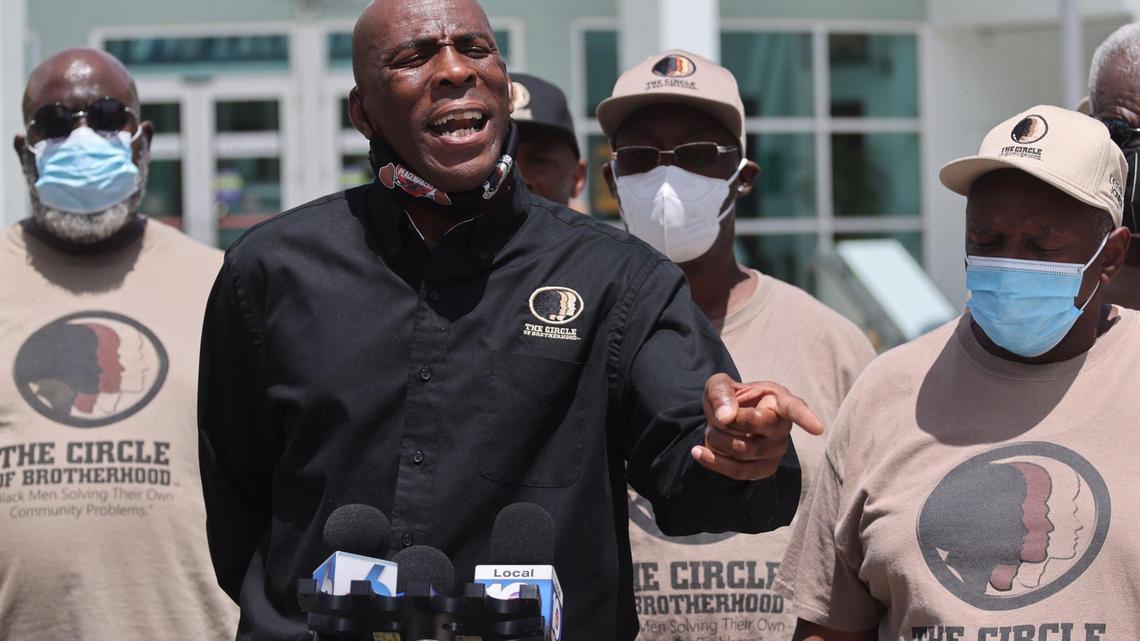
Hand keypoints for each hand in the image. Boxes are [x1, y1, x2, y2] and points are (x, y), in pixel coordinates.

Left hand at [692, 373, 823, 480]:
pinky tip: (699, 452)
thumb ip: (721, 394)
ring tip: (711, 432)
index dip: (805, 418)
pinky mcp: (764, 468)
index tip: (817, 429)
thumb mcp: (717, 386)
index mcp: (777, 399)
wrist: (720, 420)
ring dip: (719, 441)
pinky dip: (715, 462)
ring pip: (746, 451)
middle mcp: (782, 425)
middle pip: (760, 426)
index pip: (794, 408)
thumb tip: (727, 416)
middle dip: (729, 422)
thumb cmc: (726, 398)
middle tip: (717, 419)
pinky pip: (740, 472)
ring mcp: (776, 449)